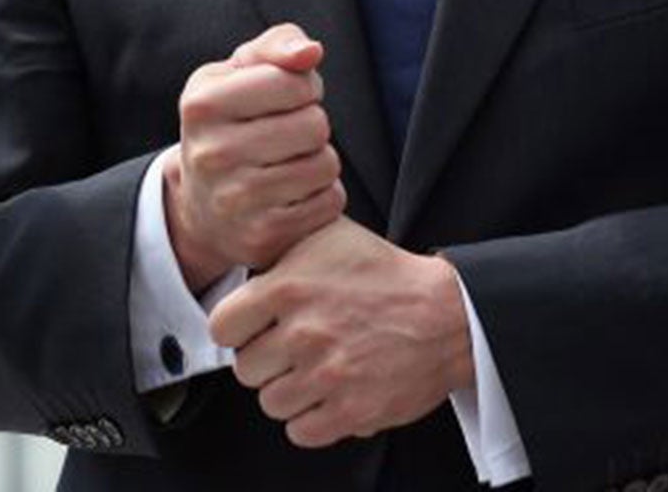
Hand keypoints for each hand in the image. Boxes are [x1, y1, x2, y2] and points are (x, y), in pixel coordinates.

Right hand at [164, 23, 343, 291]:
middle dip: (312, 124)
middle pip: (314, 124)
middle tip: (289, 134)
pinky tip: (295, 192)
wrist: (202, 204)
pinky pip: (329, 203)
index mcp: (202, 104)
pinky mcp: (261, 235)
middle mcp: (212, 153)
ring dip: (320, 160)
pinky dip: (323, 194)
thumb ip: (276, 47)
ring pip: (326, 164)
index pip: (293, 82)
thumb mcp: (237, 75)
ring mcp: (235, 200)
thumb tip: (310, 51)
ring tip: (291, 161)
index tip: (286, 98)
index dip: (303, 87)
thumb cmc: (230, 122)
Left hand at [210, 217, 472, 447]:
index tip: (250, 329)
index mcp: (287, 288)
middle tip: (286, 351)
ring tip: (308, 373)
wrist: (446, 314)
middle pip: (245, 369)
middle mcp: (303, 333)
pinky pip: (302, 431)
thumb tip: (246, 257)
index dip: (234, 329)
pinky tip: (324, 396)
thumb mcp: (325, 236)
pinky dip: (309, 419)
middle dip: (263, 361)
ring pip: (270, 403)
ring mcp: (328, 375)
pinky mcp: (353, 410)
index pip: (221, 326)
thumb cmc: (383, 272)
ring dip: (286, 391)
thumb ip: (278, 248)